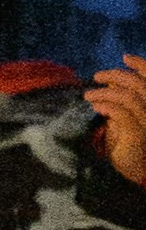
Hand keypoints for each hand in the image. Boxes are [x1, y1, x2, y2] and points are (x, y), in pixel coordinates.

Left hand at [88, 51, 145, 189]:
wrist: (131, 172)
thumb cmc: (126, 144)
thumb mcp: (124, 117)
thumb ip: (122, 99)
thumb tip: (112, 82)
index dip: (142, 64)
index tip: (125, 57)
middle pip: (139, 84)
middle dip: (116, 76)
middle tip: (96, 77)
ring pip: (128, 97)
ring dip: (105, 93)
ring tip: (88, 96)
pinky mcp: (138, 135)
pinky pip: (122, 113)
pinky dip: (107, 106)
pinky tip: (96, 108)